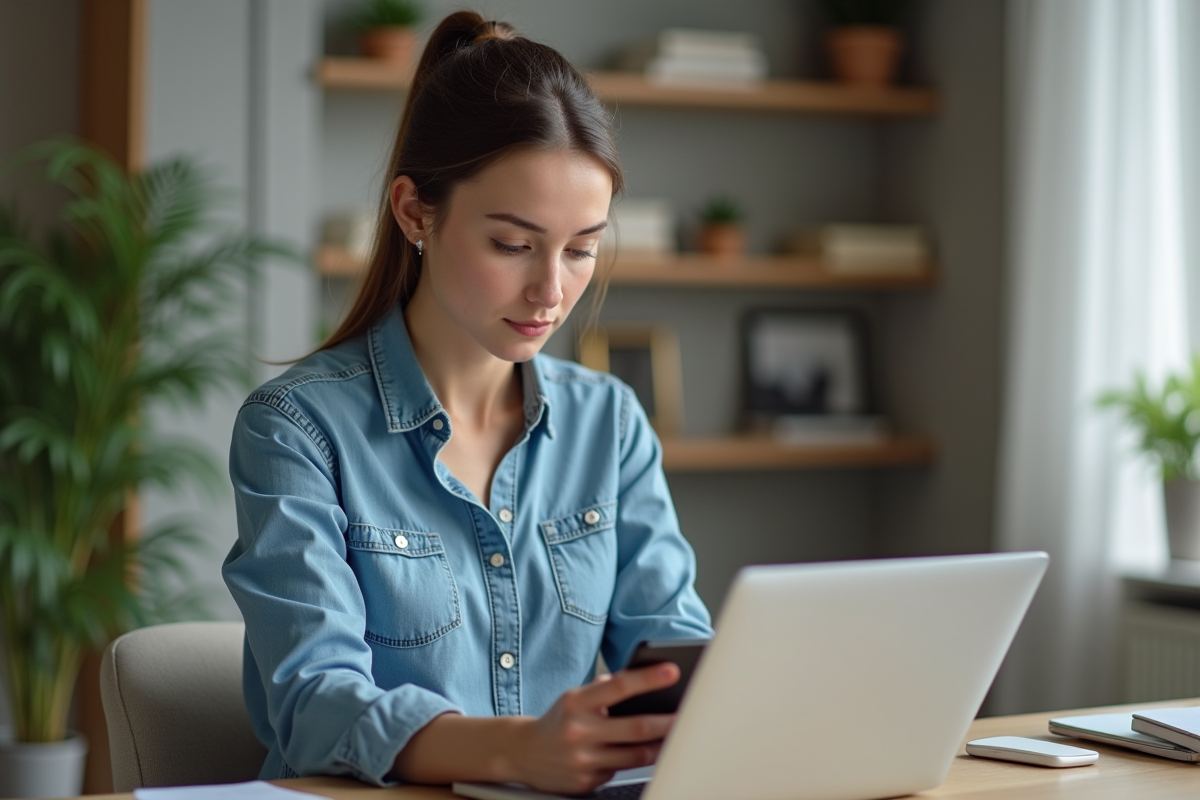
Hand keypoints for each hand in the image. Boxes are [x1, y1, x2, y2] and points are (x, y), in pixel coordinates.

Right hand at [511, 662, 680, 794]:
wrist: (523, 753)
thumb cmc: (559, 720)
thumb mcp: (575, 697)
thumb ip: (605, 690)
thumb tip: (643, 681)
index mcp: (576, 702)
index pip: (619, 686)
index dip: (648, 678)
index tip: (673, 671)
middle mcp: (579, 730)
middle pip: (635, 727)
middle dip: (668, 722)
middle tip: (691, 715)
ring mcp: (582, 759)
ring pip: (634, 756)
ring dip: (659, 747)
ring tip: (678, 737)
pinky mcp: (586, 782)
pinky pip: (620, 772)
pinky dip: (633, 764)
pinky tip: (642, 756)